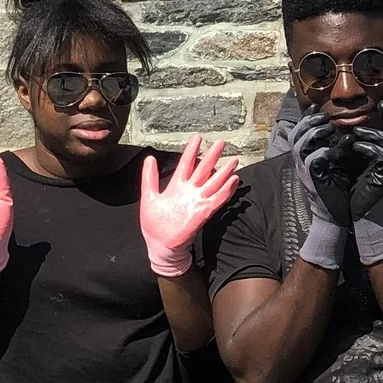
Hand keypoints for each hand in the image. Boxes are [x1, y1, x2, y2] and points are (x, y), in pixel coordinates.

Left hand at [140, 135, 239, 276]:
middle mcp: (190, 191)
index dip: (192, 150)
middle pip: (204, 170)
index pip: (187, 163)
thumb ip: (149, 177)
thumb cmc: (154, 224)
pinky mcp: (202, 213)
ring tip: (234, 160)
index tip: (198, 137)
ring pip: (214, 183)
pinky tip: (233, 181)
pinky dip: (225, 191)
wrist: (159, 245)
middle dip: (212, 156)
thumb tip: (149, 158)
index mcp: (177, 186)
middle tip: (222, 143)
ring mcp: (197, 202)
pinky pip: (216, 200)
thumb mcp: (149, 196)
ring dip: (224, 172)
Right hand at [291, 115, 355, 270]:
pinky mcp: (314, 180)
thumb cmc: (339, 189)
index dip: (306, 117)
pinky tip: (340, 147)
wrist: (336, 217)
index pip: (299, 132)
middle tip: (326, 116)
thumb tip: (346, 130)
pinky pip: (314, 160)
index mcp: (305, 157)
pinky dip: (326, 151)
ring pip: (300, 144)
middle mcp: (301, 163)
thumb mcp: (337, 163)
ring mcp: (305, 172)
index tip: (318, 106)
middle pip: (295, 134)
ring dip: (315, 132)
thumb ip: (336, 147)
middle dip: (309, 121)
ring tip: (331, 128)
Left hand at [344, 104, 382, 265]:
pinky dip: (368, 148)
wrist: (365, 220)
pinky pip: (381, 156)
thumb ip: (368, 150)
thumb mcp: (366, 167)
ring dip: (373, 134)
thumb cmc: (362, 194)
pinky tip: (355, 147)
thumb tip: (356, 131)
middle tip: (381, 104)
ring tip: (356, 132)